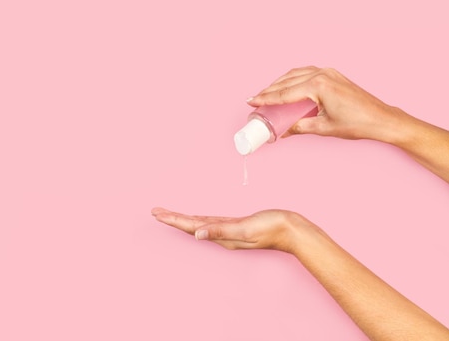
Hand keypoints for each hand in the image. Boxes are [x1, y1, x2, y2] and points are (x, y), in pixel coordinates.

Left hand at [151, 207, 307, 252]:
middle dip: (172, 219)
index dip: (173, 220)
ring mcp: (229, 231)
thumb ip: (221, 231)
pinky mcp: (237, 225)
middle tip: (155, 212)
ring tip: (169, 215)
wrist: (293, 231)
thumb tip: (196, 235)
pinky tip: (196, 220)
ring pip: (200, 224)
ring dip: (183, 219)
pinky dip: (199, 219)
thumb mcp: (245, 229)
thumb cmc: (272, 228)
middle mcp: (222, 235)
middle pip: (191, 225)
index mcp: (221, 236)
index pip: (191, 226)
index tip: (157, 214)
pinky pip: (212, 222)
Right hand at [249, 66, 402, 141]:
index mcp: (319, 86)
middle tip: (255, 100)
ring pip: (295, 74)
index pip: (284, 93)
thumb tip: (282, 132)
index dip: (266, 98)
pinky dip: (292, 79)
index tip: (251, 102)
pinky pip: (306, 72)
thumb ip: (299, 127)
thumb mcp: (323, 128)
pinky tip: (287, 86)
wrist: (382, 119)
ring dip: (280, 83)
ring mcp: (329, 72)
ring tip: (267, 94)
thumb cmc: (357, 124)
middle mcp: (322, 74)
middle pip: (287, 81)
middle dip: (269, 90)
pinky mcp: (333, 74)